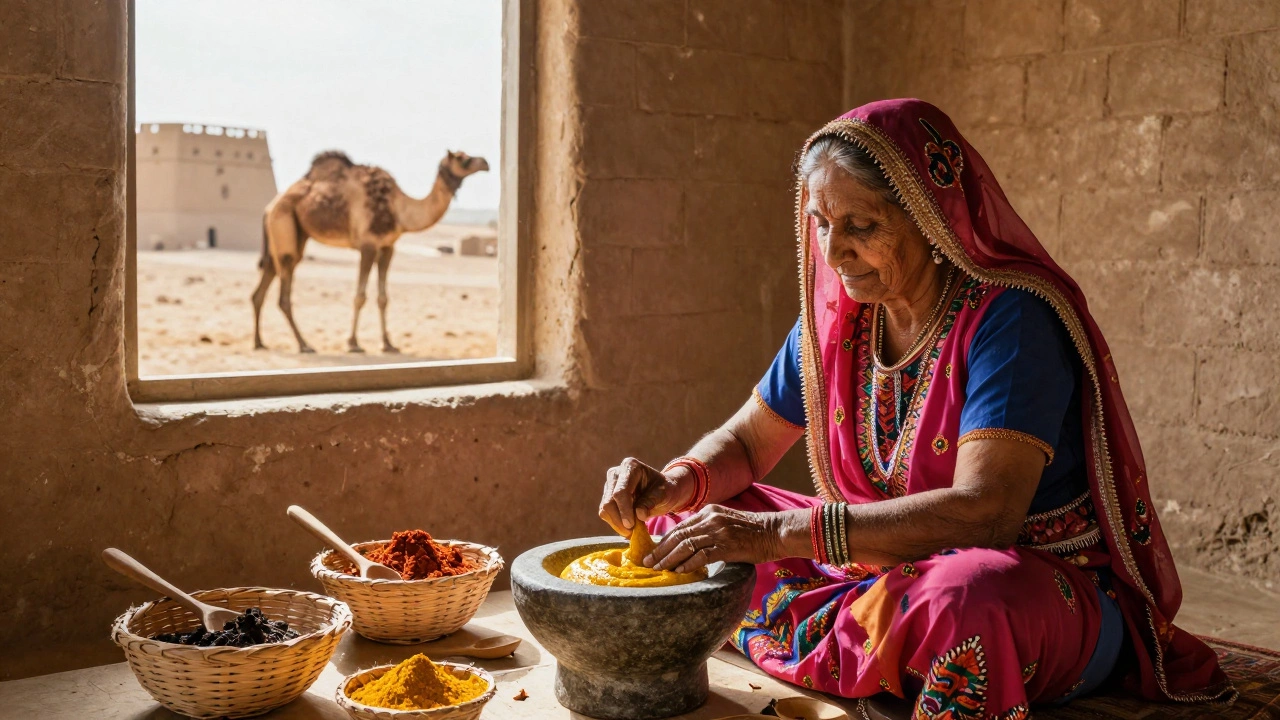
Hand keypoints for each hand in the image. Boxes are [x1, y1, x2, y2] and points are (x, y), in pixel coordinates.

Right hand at [599, 457, 693, 535]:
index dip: (624, 510)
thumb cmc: (664, 490)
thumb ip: (651, 501)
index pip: (621, 491)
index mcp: (630, 466)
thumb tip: (639, 514)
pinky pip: (605, 514)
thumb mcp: (663, 494)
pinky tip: (628, 526)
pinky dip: (616, 523)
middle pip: (609, 501)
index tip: (631, 525)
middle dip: (619, 520)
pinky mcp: (606, 496)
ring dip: (617, 524)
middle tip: (632, 533)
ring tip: (632, 531)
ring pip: (604, 509)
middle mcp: (616, 473)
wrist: (662, 490)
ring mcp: (609, 484)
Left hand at [648, 505, 798, 572]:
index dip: (663, 541)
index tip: (652, 553)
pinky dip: (688, 564)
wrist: (774, 531)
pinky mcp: (726, 545)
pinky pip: (701, 555)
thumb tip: (687, 546)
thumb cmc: (751, 531)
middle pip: (678, 536)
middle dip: (660, 551)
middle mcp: (710, 519)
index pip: (679, 527)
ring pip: (686, 545)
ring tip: (659, 569)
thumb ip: (707, 528)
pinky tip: (680, 571)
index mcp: (708, 512)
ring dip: (669, 559)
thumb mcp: (725, 522)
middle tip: (648, 563)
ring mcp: (718, 532)